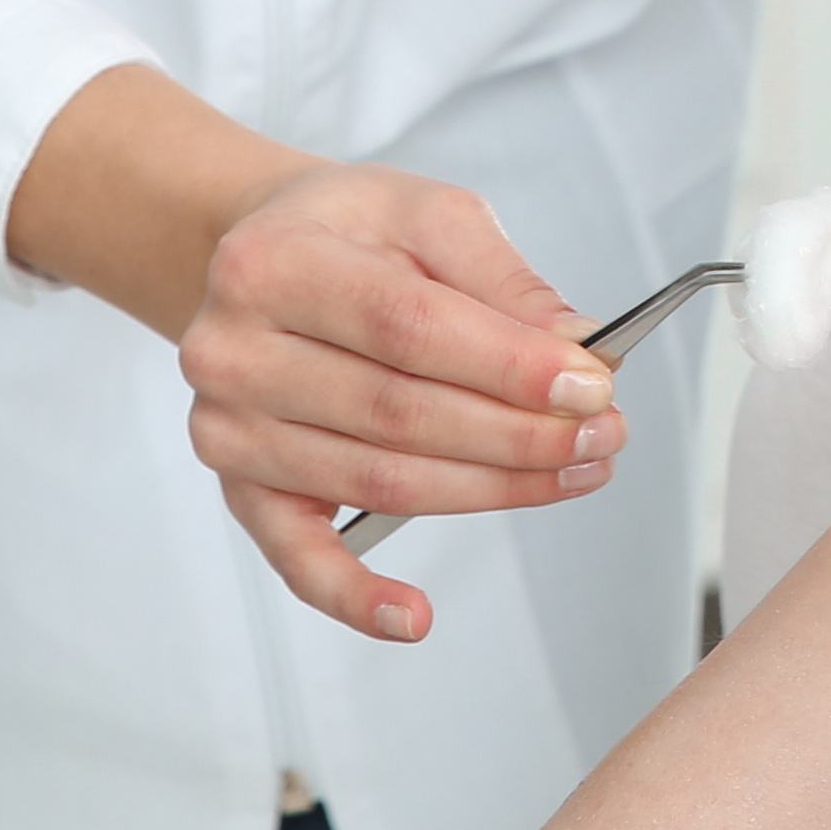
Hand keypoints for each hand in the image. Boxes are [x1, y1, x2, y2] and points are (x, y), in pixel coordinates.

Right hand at [174, 160, 624, 646]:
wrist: (256, 257)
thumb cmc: (347, 234)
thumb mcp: (424, 213)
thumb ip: (498, 277)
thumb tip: (573, 350)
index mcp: (271, 262)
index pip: (406, 326)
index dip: (506, 364)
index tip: (591, 385)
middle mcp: (231, 352)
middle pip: (396, 412)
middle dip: (515, 433)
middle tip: (602, 435)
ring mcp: (228, 431)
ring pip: (378, 481)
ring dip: (488, 491)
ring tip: (573, 474)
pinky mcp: (240, 492)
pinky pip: (299, 560)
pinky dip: (357, 597)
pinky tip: (414, 616)